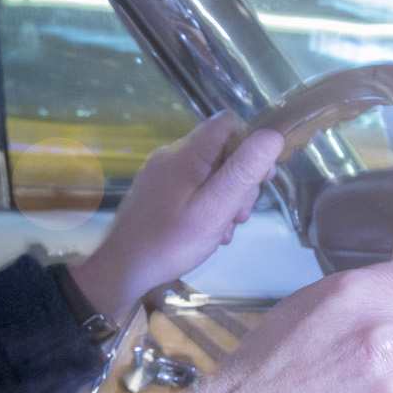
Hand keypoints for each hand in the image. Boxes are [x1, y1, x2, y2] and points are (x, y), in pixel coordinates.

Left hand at [68, 114, 285, 321]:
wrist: (120, 269)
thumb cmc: (170, 241)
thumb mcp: (214, 208)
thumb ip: (243, 171)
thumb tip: (272, 135)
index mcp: (185, 153)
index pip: (228, 124)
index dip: (251, 144)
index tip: (260, 176)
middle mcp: (170, 156)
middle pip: (220, 151)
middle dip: (239, 180)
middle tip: (239, 215)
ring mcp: (160, 175)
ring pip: (208, 173)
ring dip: (225, 199)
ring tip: (224, 230)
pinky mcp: (155, 193)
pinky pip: (191, 189)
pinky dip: (206, 207)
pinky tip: (209, 233)